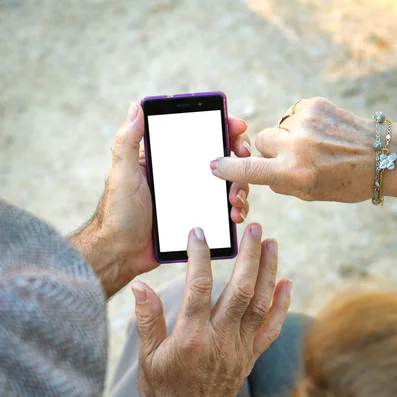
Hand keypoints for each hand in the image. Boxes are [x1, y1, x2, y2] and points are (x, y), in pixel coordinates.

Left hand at [75, 104, 251, 294]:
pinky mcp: (199, 219)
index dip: (222, 127)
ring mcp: (194, 198)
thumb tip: (136, 107)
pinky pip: (223, 211)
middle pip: (221, 159)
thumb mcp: (122, 174)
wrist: (122, 253)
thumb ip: (127, 141)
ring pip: (228, 185)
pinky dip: (235, 210)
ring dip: (240, 186)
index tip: (237, 127)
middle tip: (243, 160)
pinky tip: (235, 215)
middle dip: (238, 158)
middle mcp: (184, 176)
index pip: (199, 135)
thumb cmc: (117, 214)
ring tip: (235, 198)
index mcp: (168, 160)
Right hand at [132, 224, 291, 396]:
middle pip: (240, 290)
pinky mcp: (249, 357)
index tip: (199, 232)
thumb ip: (148, 320)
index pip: (199, 287)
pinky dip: (282, 305)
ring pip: (261, 304)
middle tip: (254, 228)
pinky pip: (271, 329)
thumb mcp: (147, 357)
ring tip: (272, 244)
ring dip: (269, 272)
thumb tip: (141, 286)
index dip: (200, 256)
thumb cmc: (163, 390)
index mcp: (191, 338)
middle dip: (249, 256)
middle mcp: (220, 340)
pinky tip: (287, 283)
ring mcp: (239, 349)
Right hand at [210, 98, 377, 202]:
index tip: (214, 165)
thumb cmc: (343, 182)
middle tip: (288, 158)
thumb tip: (255, 165)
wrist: (380, 157)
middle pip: (260, 142)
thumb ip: (279, 179)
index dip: (228, 169)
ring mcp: (304, 122)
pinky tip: (319, 133)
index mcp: (293, 174)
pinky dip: (300, 125)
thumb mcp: (307, 193)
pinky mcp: (313, 104)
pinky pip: (292, 115)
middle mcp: (296, 147)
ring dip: (287, 138)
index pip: (248, 171)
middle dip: (268, 150)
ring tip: (312, 146)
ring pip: (276, 128)